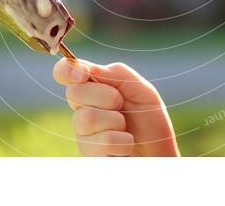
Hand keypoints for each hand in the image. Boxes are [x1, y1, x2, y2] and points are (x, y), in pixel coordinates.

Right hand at [53, 58, 179, 156]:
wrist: (160, 154)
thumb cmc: (150, 121)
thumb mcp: (141, 90)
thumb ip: (117, 75)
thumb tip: (86, 68)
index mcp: (93, 88)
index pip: (65, 73)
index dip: (67, 70)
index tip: (83, 74)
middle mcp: (82, 109)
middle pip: (74, 93)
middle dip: (106, 96)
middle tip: (122, 105)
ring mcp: (82, 134)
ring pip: (86, 118)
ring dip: (116, 121)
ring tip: (126, 129)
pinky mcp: (88, 156)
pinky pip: (101, 141)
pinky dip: (122, 141)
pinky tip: (127, 145)